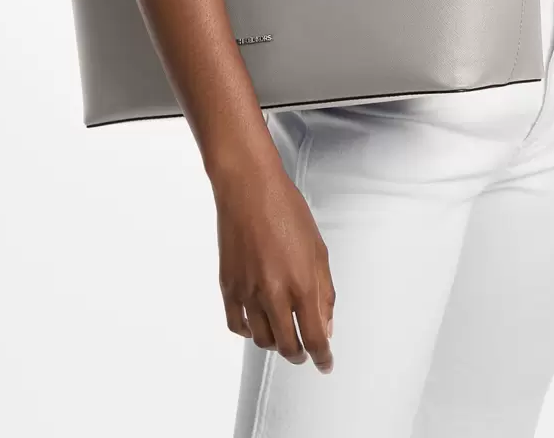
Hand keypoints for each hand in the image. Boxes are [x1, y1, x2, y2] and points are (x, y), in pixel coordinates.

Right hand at [213, 156, 335, 374]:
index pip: (315, 337)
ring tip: (283, 332)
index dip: (322, 358)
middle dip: (300, 355)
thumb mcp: (318, 248)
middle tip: (306, 352)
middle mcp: (273, 294)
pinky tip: (258, 323)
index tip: (326, 364)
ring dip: (276, 343)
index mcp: (302, 283)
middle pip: (287, 347)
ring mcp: (247, 292)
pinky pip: (237, 326)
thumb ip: (324, 291)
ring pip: (262, 340)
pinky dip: (250, 332)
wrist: (248, 188)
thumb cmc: (287, 211)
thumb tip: (325, 326)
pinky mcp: (227, 286)